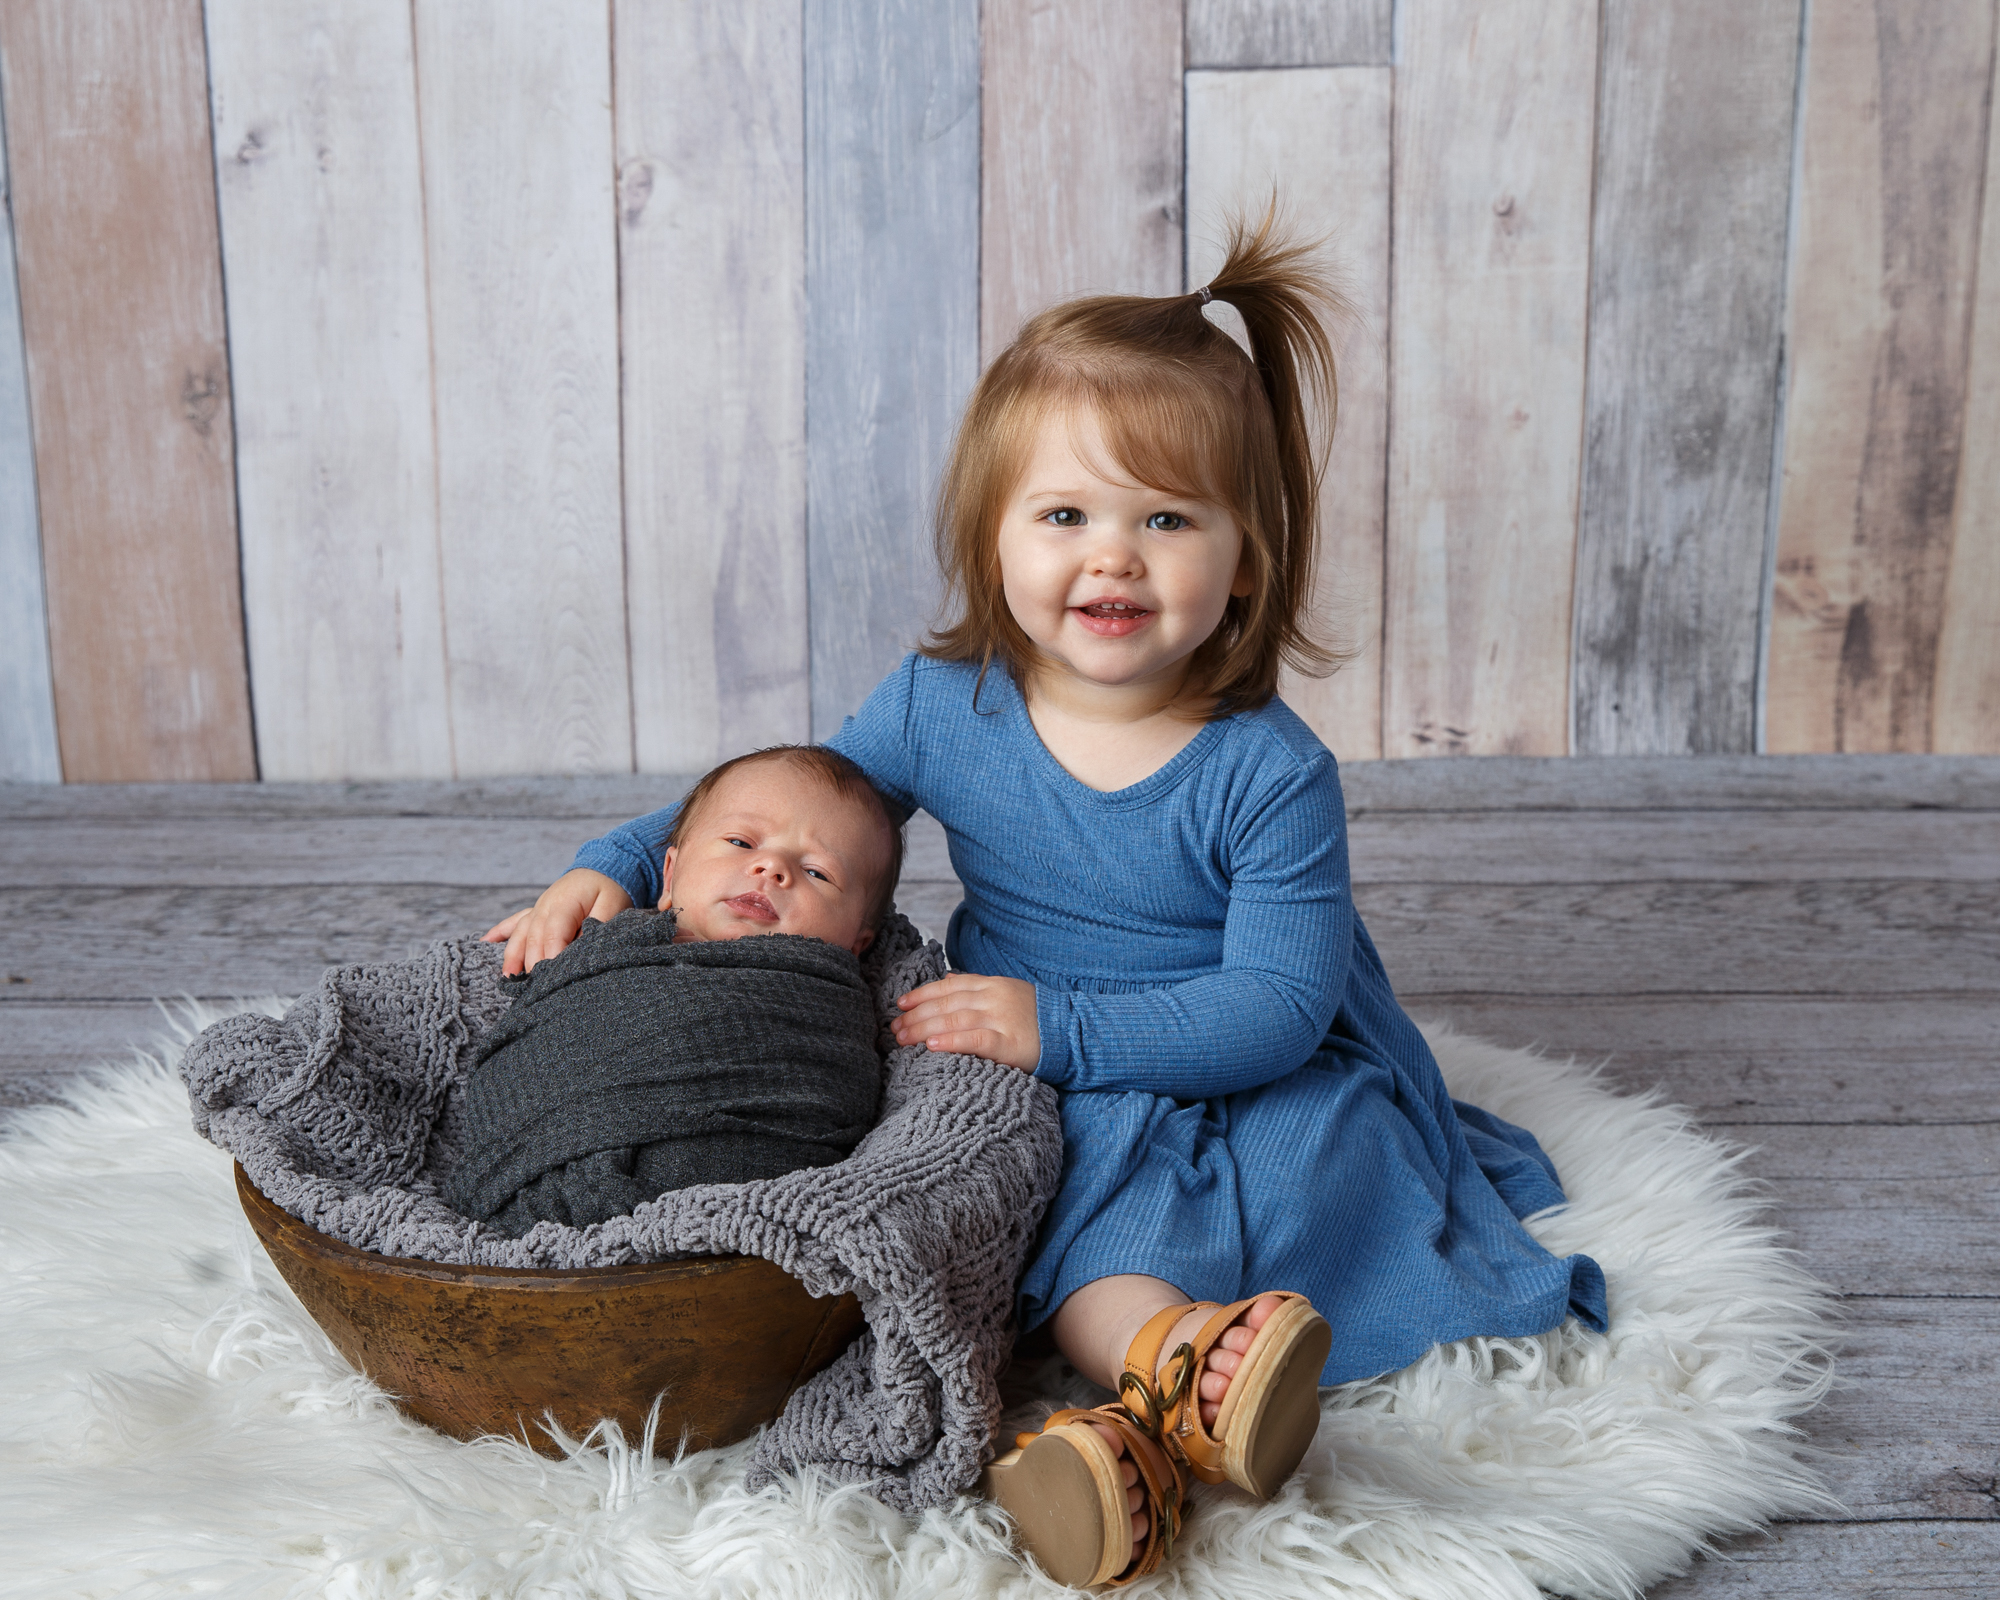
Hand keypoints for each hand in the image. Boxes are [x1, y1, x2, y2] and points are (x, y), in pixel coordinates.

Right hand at [482, 869, 632, 974]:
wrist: (603, 866)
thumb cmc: (610, 888)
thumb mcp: (613, 905)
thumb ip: (599, 925)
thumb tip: (583, 946)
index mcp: (564, 904)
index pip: (553, 935)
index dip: (552, 957)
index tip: (553, 979)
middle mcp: (545, 906)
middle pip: (533, 939)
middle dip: (532, 965)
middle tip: (535, 990)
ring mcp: (538, 908)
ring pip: (520, 933)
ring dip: (512, 955)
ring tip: (507, 977)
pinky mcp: (536, 911)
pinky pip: (514, 921)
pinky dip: (500, 931)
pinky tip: (485, 941)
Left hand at [892, 973, 1039, 1071]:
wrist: (1071, 1031)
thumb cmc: (1035, 1016)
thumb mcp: (1006, 992)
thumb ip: (977, 987)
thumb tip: (947, 980)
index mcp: (990, 984)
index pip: (948, 986)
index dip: (922, 994)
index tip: (900, 1003)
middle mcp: (993, 997)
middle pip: (946, 1004)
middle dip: (916, 1016)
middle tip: (894, 1028)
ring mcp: (1001, 1019)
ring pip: (954, 1020)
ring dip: (924, 1029)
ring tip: (903, 1038)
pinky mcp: (1009, 1042)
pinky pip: (975, 1039)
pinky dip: (952, 1041)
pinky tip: (932, 1045)